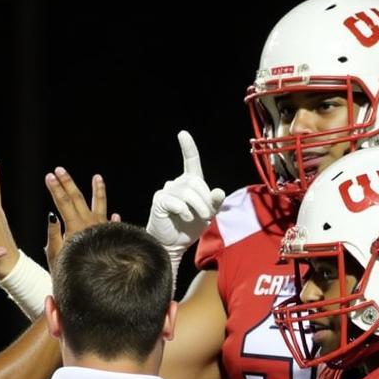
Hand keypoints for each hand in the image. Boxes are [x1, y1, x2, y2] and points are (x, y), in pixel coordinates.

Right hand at [146, 131, 224, 251]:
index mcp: (190, 183)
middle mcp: (177, 183)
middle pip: (195, 182)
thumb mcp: (207, 215)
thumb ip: (214, 203)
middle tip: (208, 216)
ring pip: (187, 192)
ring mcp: (167, 191)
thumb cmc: (189, 227)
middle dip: (205, 200)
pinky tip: (185, 218)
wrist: (173, 244)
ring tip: (199, 219)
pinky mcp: (160, 201)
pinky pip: (176, 201)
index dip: (188, 147)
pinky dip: (184, 211)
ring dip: (198, 207)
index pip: (190, 161)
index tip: (183, 134)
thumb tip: (219, 191)